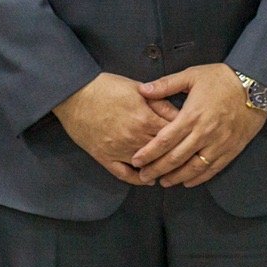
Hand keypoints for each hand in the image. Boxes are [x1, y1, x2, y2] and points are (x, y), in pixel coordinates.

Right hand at [53, 73, 180, 184]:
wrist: (75, 95)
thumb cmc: (105, 87)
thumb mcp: (136, 89)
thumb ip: (158, 102)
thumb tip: (178, 113)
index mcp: (145, 119)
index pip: (173, 133)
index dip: (184, 136)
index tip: (191, 138)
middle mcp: (135, 138)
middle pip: (163, 153)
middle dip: (176, 155)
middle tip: (186, 158)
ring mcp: (120, 151)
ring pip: (147, 166)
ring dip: (159, 169)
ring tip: (170, 170)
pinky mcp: (105, 158)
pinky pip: (125, 175)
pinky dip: (138, 179)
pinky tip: (147, 179)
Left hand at [131, 64, 266, 187]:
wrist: (255, 86)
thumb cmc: (221, 78)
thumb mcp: (192, 75)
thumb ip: (166, 84)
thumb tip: (142, 89)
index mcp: (191, 116)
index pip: (165, 140)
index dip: (149, 152)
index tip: (136, 160)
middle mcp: (203, 134)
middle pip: (176, 158)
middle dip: (157, 169)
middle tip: (144, 176)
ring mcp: (218, 144)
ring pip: (193, 168)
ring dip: (176, 177)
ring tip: (163, 182)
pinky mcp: (231, 150)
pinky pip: (212, 169)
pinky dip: (198, 178)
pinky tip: (188, 181)